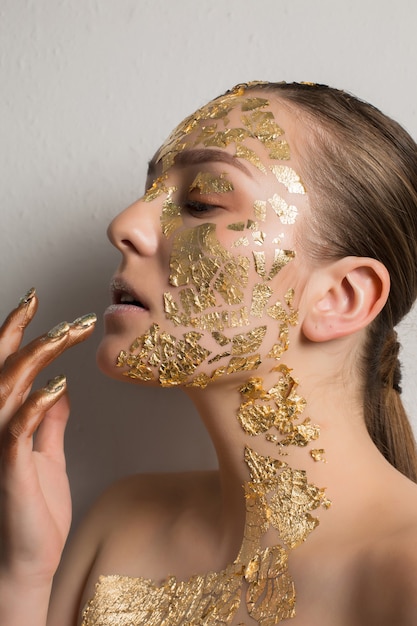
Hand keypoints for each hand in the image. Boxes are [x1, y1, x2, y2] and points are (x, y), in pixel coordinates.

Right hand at [0, 288, 95, 584]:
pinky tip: (58, 386)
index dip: (15, 331)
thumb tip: (60, 387)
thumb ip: (50, 422)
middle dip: (26, 333)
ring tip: (68, 334)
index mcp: (6, 420)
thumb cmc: (34, 510)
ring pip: (9, 388)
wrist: (28, 560)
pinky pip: (18, 429)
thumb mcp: (46, 455)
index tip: (35, 300)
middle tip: (61, 311)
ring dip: (37, 358)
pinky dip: (37, 404)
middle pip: (4, 368)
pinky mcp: (9, 469)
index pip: (6, 366)